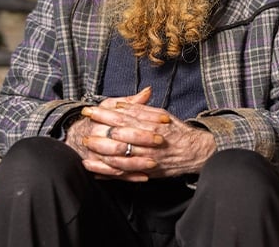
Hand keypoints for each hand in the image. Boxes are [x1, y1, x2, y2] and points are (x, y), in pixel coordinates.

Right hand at [64, 87, 158, 181]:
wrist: (76, 136)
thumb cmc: (99, 120)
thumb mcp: (111, 106)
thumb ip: (131, 102)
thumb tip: (148, 91)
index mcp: (100, 121)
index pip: (122, 121)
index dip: (142, 122)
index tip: (161, 122)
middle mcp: (96, 138)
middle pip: (119, 143)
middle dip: (140, 142)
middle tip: (159, 141)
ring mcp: (96, 155)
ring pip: (117, 162)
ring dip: (136, 163)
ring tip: (154, 163)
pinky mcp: (99, 168)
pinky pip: (114, 175)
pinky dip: (129, 177)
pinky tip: (144, 176)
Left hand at [71, 88, 216, 180]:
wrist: (194, 152)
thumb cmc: (176, 130)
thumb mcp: (161, 114)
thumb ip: (141, 109)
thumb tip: (121, 104)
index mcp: (150, 124)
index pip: (122, 117)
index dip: (104, 114)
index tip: (89, 110)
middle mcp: (148, 142)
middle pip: (119, 136)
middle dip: (99, 133)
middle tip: (83, 130)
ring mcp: (147, 158)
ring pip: (120, 156)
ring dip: (101, 153)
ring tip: (87, 150)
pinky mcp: (147, 172)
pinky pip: (125, 173)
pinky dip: (110, 172)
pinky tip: (96, 170)